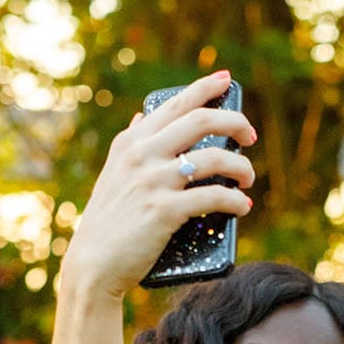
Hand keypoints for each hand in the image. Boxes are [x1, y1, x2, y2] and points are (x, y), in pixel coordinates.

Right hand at [58, 71, 255, 300]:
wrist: (94, 264)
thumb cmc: (108, 222)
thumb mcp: (114, 173)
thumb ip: (131, 144)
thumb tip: (142, 117)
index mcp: (131, 142)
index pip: (174, 104)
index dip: (204, 88)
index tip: (225, 79)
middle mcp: (142, 154)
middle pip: (201, 121)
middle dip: (235, 122)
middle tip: (250, 134)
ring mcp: (154, 181)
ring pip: (215, 158)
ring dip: (241, 167)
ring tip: (248, 178)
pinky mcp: (165, 211)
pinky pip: (214, 197)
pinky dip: (236, 201)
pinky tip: (242, 206)